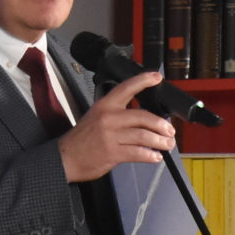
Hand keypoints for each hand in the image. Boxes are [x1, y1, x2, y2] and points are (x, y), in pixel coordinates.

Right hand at [60, 71, 174, 181]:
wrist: (65, 157)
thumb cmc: (81, 140)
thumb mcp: (96, 117)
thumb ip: (117, 115)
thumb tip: (143, 120)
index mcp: (105, 106)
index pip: (126, 88)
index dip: (143, 80)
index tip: (157, 77)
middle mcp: (109, 118)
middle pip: (143, 116)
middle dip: (161, 124)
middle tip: (169, 130)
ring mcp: (111, 135)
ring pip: (144, 135)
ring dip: (160, 141)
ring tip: (166, 144)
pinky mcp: (113, 152)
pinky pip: (138, 152)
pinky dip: (150, 155)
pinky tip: (155, 156)